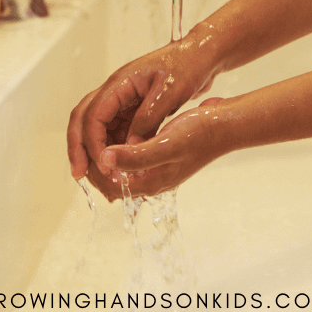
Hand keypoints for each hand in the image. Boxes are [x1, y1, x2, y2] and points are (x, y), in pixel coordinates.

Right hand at [66, 42, 216, 199]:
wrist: (200, 55)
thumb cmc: (187, 66)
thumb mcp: (170, 93)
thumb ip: (148, 120)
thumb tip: (129, 148)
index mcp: (121, 82)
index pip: (93, 114)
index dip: (92, 142)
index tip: (100, 165)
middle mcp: (116, 90)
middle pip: (84, 119)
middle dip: (79, 147)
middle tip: (78, 174)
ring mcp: (123, 99)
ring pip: (97, 126)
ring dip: (95, 149)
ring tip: (99, 175)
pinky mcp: (133, 107)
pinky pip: (115, 129)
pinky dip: (112, 146)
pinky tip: (118, 164)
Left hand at [96, 97, 228, 196]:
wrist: (225, 124)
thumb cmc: (200, 133)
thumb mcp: (165, 144)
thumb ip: (135, 155)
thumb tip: (105, 159)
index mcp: (150, 183)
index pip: (110, 187)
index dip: (93, 170)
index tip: (86, 149)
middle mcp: (152, 180)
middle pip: (113, 181)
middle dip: (96, 164)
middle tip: (86, 141)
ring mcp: (158, 168)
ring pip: (122, 168)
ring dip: (108, 155)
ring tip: (98, 133)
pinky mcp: (163, 155)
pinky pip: (133, 157)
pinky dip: (121, 147)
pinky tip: (119, 128)